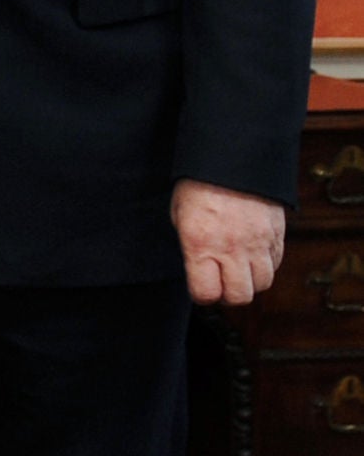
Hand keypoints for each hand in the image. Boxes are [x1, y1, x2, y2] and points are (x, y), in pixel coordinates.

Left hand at [174, 178, 284, 306]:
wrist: (233, 158)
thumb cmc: (199, 185)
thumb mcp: (180, 216)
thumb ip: (190, 246)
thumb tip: (198, 269)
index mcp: (200, 244)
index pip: (206, 293)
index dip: (202, 295)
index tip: (200, 287)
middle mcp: (231, 248)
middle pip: (239, 296)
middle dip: (228, 295)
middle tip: (221, 283)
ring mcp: (258, 242)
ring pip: (263, 284)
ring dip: (250, 282)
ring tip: (238, 270)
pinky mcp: (277, 234)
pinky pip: (276, 264)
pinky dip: (265, 266)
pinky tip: (252, 255)